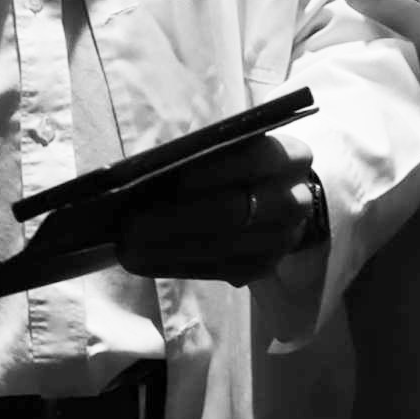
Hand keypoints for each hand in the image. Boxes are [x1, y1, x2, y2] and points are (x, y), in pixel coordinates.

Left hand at [114, 131, 315, 284]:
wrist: (278, 197)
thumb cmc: (238, 162)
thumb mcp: (231, 147)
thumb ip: (201, 154)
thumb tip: (148, 173)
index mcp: (289, 158)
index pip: (253, 159)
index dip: (212, 170)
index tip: (171, 180)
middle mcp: (294, 201)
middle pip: (232, 213)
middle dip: (175, 220)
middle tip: (129, 225)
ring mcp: (282, 240)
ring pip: (220, 248)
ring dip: (167, 250)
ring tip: (125, 248)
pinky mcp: (263, 267)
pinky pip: (214, 271)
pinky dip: (174, 265)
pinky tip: (141, 262)